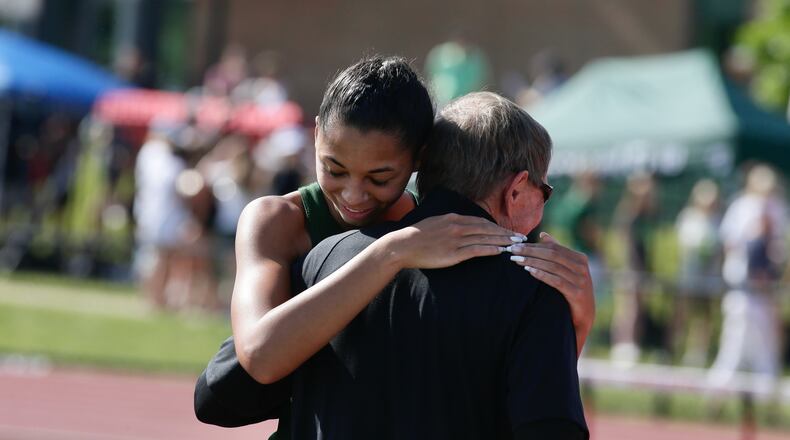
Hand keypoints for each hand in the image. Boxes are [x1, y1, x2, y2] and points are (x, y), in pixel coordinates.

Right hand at [381, 213, 521, 268]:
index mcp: (453, 218)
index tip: (507, 230)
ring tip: (516, 245)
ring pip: (485, 239)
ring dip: (502, 242)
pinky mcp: (453, 253)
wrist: (402, 245)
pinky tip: (501, 252)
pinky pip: (477, 250)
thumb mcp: (434, 223)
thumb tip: (460, 225)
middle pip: (487, 228)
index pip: (480, 221)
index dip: (496, 226)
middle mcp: (457, 226)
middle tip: (520, 237)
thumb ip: (449, 223)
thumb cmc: (416, 236)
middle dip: (505, 233)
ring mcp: (456, 240)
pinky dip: (491, 250)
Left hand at [507, 232, 594, 346]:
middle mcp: (582, 267)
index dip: (534, 246)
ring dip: (533, 262)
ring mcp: (581, 280)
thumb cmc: (572, 290)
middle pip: (552, 255)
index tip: (516, 246)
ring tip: (516, 260)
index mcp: (580, 258)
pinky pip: (557, 281)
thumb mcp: (567, 270)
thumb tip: (543, 235)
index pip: (553, 248)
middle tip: (512, 251)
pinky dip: (542, 274)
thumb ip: (557, 252)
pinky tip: (529, 271)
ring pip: (553, 266)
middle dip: (530, 252)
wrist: (583, 317)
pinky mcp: (577, 293)